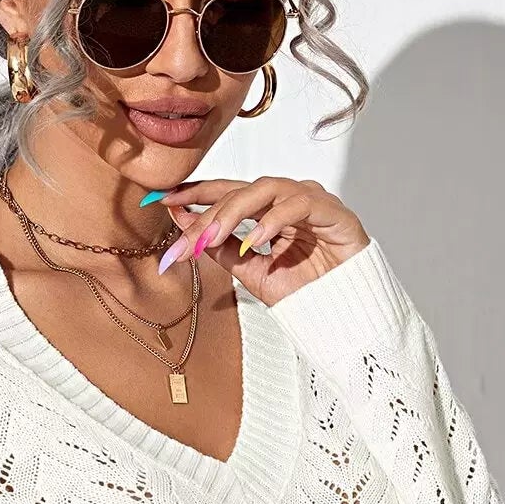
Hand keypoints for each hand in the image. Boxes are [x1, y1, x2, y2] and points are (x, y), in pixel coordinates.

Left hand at [153, 175, 368, 306]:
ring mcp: (312, 201)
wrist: (343, 314)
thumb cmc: (304, 291)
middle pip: (240, 190)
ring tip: (212, 238)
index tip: (162, 199)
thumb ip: (221, 249)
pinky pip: (299, 205)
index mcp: (269, 209)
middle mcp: (289, 199)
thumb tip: (185, 229)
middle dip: (207, 213)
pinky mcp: (334, 212)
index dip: (195, 192)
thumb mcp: (250, 272)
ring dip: (234, 212)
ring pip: (266, 189)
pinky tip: (255, 241)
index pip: (227, 191)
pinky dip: (273, 221)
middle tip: (185, 236)